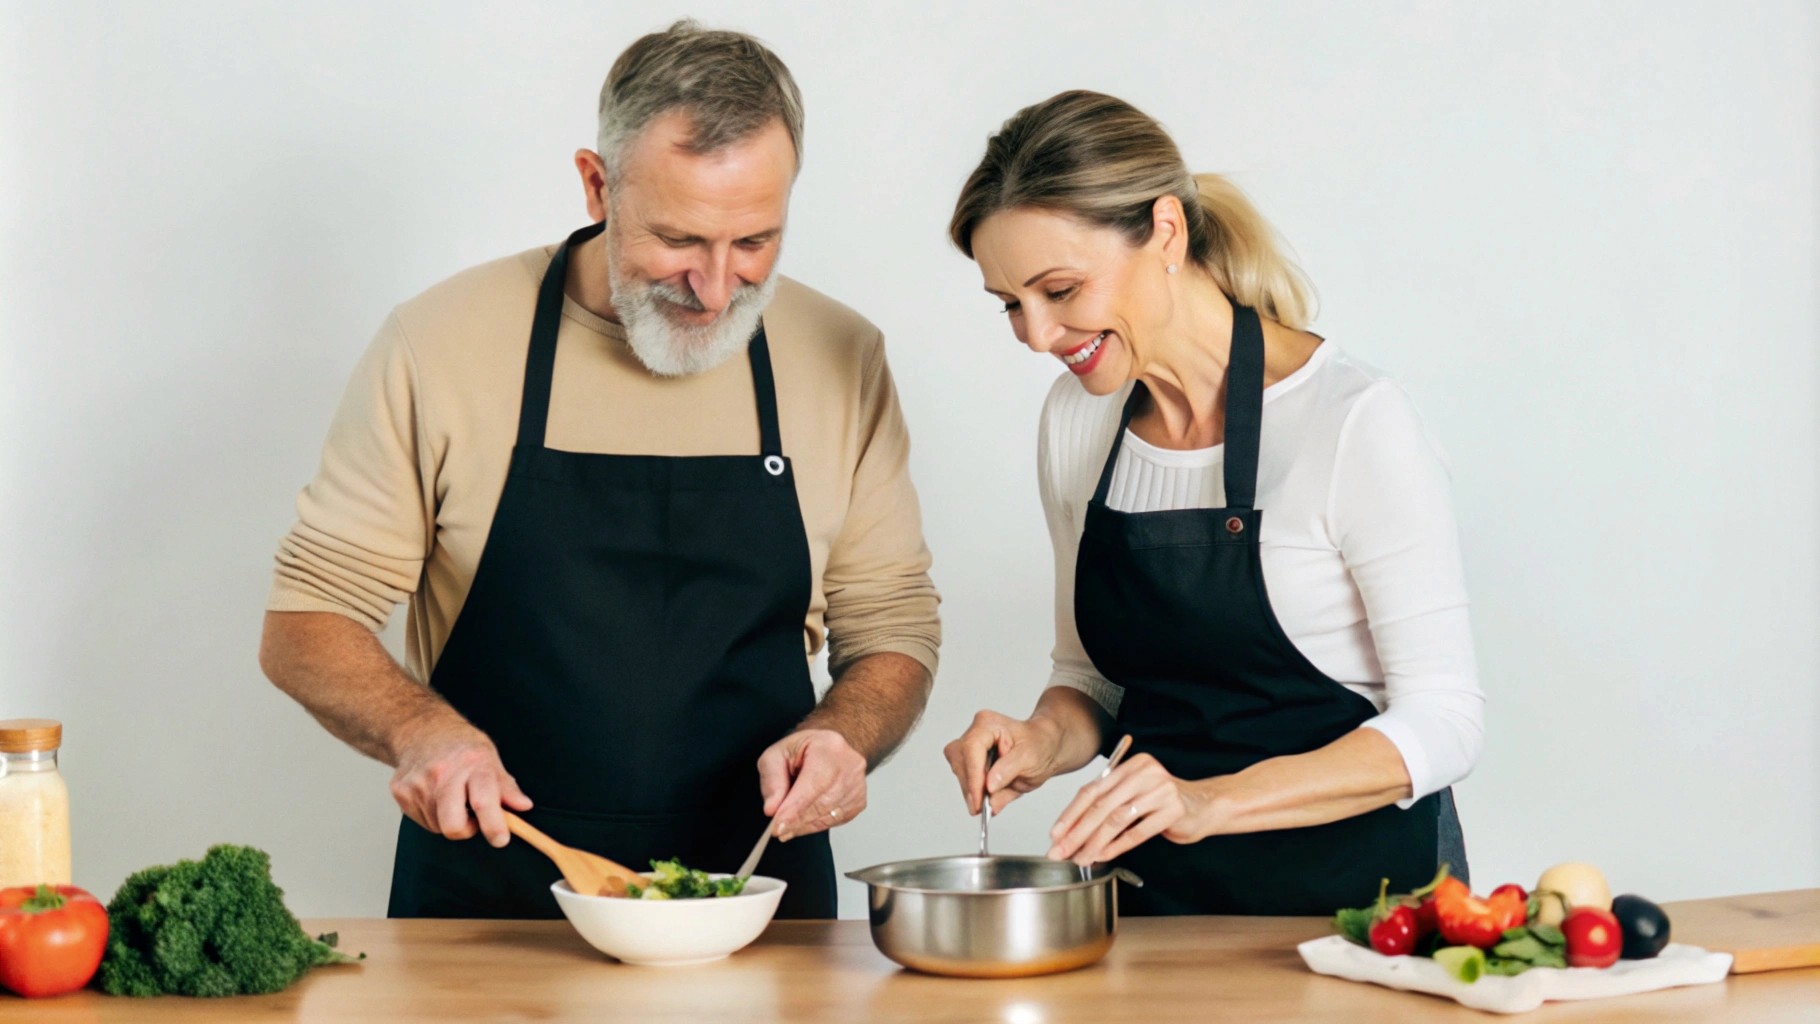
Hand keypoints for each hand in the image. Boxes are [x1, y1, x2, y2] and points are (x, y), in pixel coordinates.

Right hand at [389, 719, 531, 847]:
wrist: (422, 730)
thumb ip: (506, 786)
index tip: (501, 839)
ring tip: (452, 797)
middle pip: (454, 826)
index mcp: (472, 763)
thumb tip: (524, 806)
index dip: (494, 825)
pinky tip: (435, 795)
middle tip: (474, 819)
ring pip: (437, 827)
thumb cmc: (461, 747)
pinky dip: (432, 815)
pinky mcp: (400, 791)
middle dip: (467, 831)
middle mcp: (443, 773)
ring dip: (449, 820)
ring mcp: (418, 783)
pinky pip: (422, 821)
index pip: (484, 801)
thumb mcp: (490, 758)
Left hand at [757, 729, 867, 840]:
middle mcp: (849, 764)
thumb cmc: (802, 751)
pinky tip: (803, 821)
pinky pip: (835, 821)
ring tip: (786, 826)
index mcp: (829, 747)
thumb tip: (773, 808)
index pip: (813, 783)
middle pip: (823, 802)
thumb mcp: (776, 755)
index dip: (795, 808)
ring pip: (829, 815)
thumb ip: (771, 780)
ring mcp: (857, 784)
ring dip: (804, 825)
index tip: (777, 827)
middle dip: (796, 820)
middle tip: (777, 830)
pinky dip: (815, 825)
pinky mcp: (859, 802)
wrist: (826, 749)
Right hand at [943, 710, 1066, 816]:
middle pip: (960, 761)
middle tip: (981, 808)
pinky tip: (985, 800)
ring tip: (986, 805)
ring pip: (959, 771)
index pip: (971, 749)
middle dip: (971, 786)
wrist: (1044, 748)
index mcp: (988, 724)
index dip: (974, 776)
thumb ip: (1008, 770)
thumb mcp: (1030, 757)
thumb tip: (989, 787)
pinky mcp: (970, 762)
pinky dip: (974, 792)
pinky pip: (964, 779)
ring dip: (971, 790)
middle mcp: (975, 733)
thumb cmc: (1039, 745)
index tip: (979, 799)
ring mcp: (970, 747)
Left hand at [1046, 753, 1208, 864]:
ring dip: (1094, 842)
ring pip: (1116, 819)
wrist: (1205, 807)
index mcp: (1130, 766)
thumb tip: (1071, 831)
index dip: (1071, 813)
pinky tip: (1103, 856)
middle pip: (1101, 805)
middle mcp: (1144, 773)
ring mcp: (1160, 790)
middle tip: (1060, 850)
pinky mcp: (1172, 810)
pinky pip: (1138, 831)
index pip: (1092, 790)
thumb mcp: (1135, 795)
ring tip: (1080, 858)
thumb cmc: (1164, 803)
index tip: (1055, 834)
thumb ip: (1108, 803)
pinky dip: (1117, 846)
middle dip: (1076, 832)